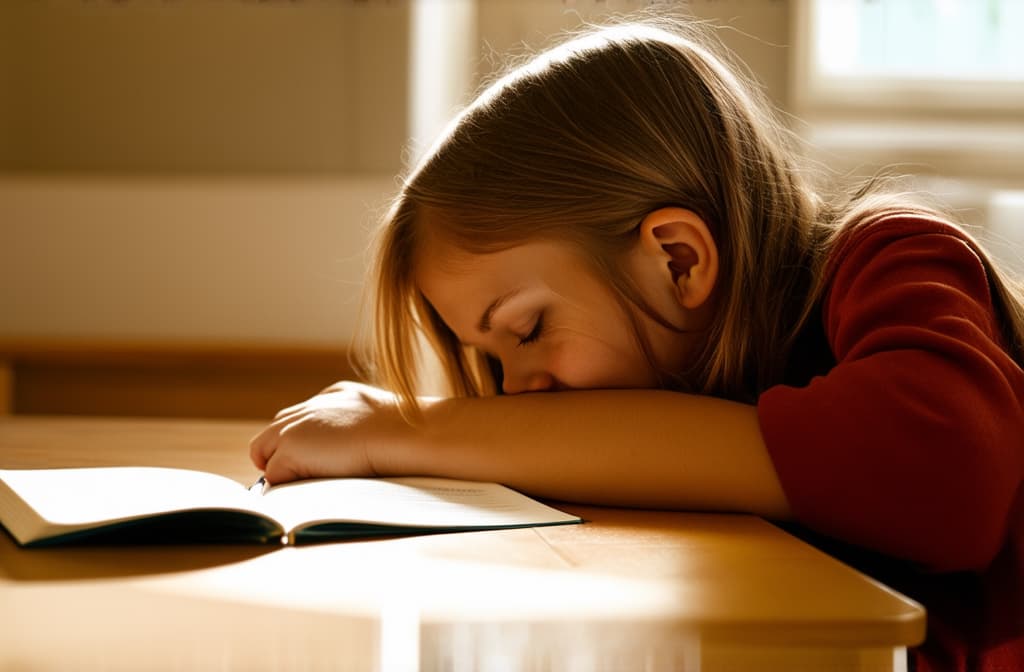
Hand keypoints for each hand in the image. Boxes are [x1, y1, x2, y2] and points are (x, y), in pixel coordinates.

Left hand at [249, 381, 409, 484]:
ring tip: (301, 488)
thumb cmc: (404, 431)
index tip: (309, 460)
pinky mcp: (290, 448)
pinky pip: (274, 476)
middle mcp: (310, 407)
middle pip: (273, 433)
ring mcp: (295, 427)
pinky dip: (286, 486)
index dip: (300, 442)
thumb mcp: (380, 419)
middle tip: (295, 479)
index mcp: (334, 395)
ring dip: (280, 471)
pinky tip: (308, 491)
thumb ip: (356, 424)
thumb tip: (350, 450)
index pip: (299, 418)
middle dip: (279, 456)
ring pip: (265, 453)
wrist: (402, 433)